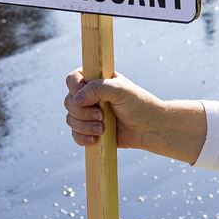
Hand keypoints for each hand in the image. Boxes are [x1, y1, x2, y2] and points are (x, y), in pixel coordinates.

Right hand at [64, 69, 203, 162]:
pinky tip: (95, 139)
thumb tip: (76, 99)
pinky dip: (82, 137)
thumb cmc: (138, 104)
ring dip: (84, 126)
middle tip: (101, 115)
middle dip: (82, 112)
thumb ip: (97, 88)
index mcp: (95, 80)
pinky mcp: (90, 130)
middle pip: (68, 102)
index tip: (85, 94)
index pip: (72, 79)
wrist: (150, 128)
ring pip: (70, 119)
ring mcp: (88, 114)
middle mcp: (89, 96)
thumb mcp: (120, 89)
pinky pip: (75, 135)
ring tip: (102, 128)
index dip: (74, 87)